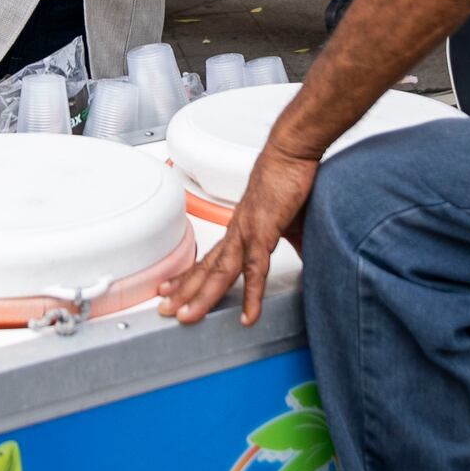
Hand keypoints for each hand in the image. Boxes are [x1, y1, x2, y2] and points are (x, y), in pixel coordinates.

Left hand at [159, 141, 320, 326]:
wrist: (291, 153)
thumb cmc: (288, 181)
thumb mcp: (289, 222)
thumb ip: (292, 244)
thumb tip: (305, 260)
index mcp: (239, 230)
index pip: (209, 259)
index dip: (189, 277)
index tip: (171, 291)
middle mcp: (237, 232)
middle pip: (206, 269)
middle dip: (184, 292)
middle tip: (164, 310)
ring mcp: (248, 232)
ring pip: (221, 272)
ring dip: (203, 296)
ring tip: (188, 317)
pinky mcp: (265, 231)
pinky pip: (256, 269)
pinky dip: (252, 294)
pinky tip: (249, 315)